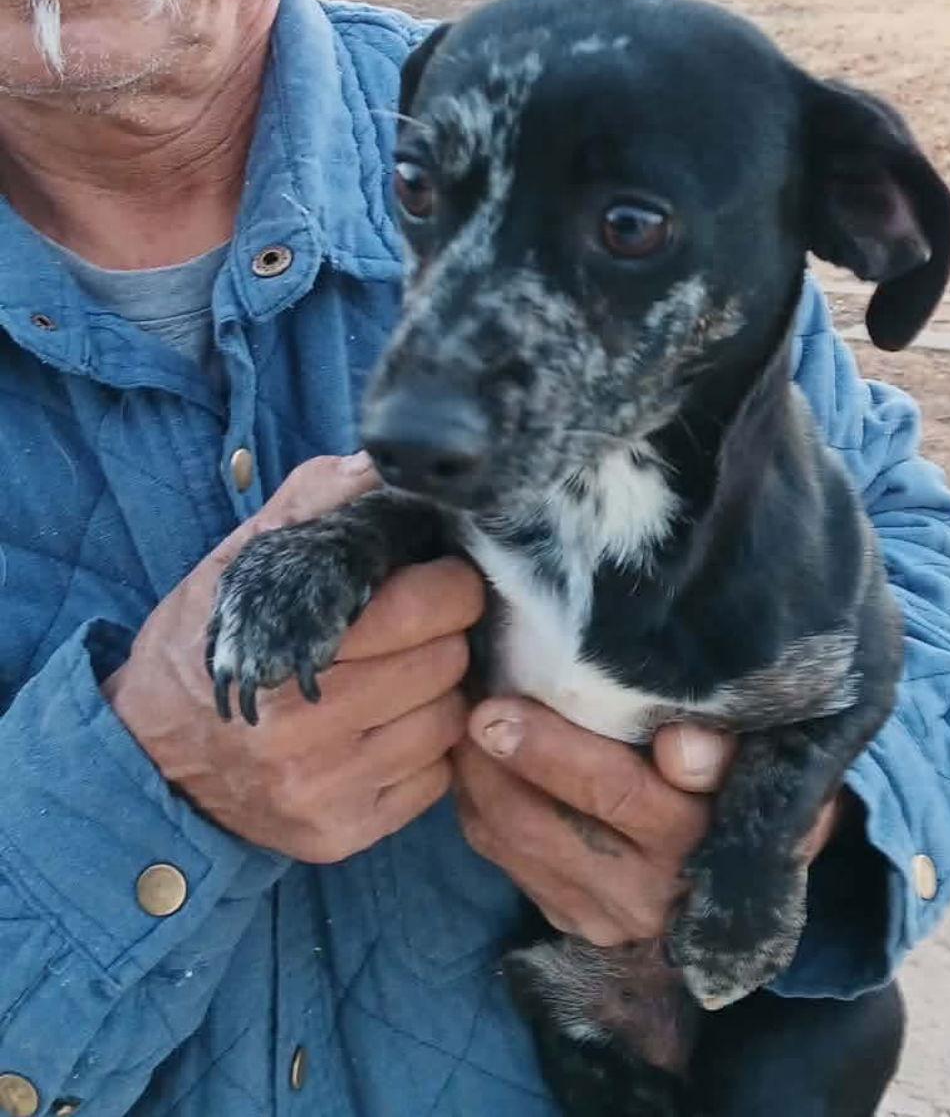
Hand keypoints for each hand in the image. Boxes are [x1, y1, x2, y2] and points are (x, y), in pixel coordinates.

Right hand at [103, 454, 484, 863]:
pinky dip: (427, 750)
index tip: (439, 576)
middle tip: (422, 625)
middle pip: (445, 664)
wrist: (150, 761)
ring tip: (404, 676)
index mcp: (280, 653)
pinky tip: (389, 729)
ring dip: (439, 692)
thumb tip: (378, 464)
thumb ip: (308, 505)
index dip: (448, 583)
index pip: (421, 609)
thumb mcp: (236, 566)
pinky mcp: (341, 836)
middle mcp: (303, 733)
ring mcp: (325, 792)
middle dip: (446, 634)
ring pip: (448, 723)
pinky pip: (436, 781)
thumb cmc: (204, 649)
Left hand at [455, 702, 847, 945]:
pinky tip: (481, 770)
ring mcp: (604, 917)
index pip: (609, 792)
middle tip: (460, 707)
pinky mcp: (575, 923)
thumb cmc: (748, 790)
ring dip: (474, 784)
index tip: (493, 707)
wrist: (752, 878)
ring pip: (507, 844)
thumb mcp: (756, 762)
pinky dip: (481, 811)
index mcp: (693, 841)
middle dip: (487, 763)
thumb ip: (720, 751)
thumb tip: (679, 746)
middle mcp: (644, 892)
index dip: (546, 749)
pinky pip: (506, 864)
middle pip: (536, 822)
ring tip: (462, 729)